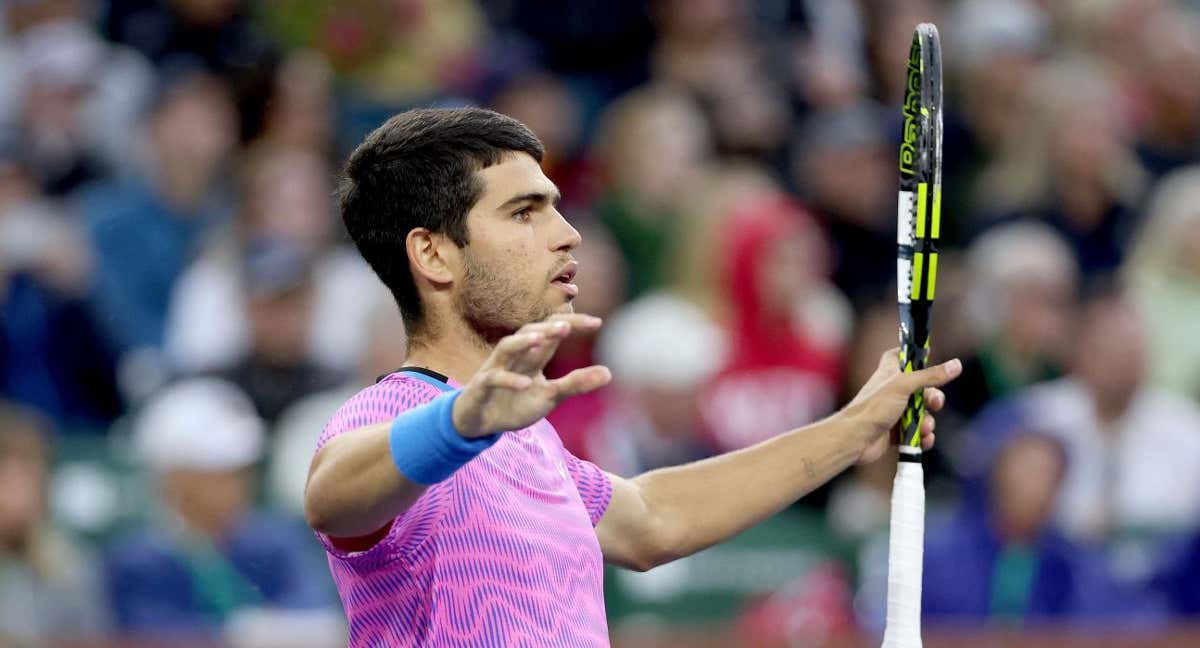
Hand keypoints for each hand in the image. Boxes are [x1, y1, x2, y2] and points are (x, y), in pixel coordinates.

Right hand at [452, 313, 611, 437]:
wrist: (479, 424)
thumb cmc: (514, 404)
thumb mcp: (550, 396)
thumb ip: (576, 384)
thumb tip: (609, 373)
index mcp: (532, 356)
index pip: (553, 332)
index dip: (572, 324)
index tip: (597, 322)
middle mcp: (514, 357)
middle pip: (530, 333)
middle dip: (547, 328)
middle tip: (567, 326)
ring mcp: (496, 369)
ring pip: (507, 347)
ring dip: (523, 342)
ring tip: (541, 338)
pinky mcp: (482, 386)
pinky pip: (494, 378)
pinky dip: (509, 379)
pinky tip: (525, 383)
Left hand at [845, 348, 961, 463]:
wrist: (855, 439)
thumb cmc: (873, 407)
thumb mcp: (903, 385)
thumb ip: (930, 376)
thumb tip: (956, 365)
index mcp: (889, 373)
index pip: (899, 356)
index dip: (912, 354)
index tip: (926, 358)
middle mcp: (892, 391)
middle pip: (921, 389)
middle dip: (932, 398)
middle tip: (935, 403)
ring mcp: (894, 412)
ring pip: (922, 413)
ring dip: (928, 421)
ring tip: (925, 428)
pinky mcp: (896, 432)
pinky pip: (917, 433)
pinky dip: (923, 437)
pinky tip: (924, 440)